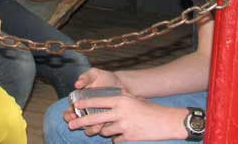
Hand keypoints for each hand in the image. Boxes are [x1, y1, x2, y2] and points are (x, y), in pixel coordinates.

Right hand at [64, 68, 122, 127]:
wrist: (119, 83)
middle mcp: (85, 111)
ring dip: (89, 129)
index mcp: (79, 100)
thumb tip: (77, 85)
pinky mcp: (105, 120)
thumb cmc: (103, 77)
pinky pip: (100, 129)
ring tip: (94, 125)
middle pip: (77, 122)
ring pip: (88, 128)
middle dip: (76, 124)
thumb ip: (85, 77)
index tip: (71, 115)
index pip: (69, 111)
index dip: (68, 115)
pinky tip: (102, 125)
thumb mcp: (93, 74)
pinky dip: (99, 129)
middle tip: (81, 122)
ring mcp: (95, 117)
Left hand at [68, 94, 187, 141]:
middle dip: (81, 122)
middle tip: (71, 125)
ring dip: (103, 131)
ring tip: (107, 129)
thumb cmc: (150, 108)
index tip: (75, 105)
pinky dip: (116, 138)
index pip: (97, 101)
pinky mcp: (129, 137)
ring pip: (104, 131)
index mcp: (120, 100)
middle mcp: (119, 112)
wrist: (166, 121)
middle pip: (95, 118)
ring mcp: (124, 125)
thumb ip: (121, 97)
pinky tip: (122, 134)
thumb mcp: (134, 99)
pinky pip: (116, 139)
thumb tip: (109, 97)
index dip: (84, 103)